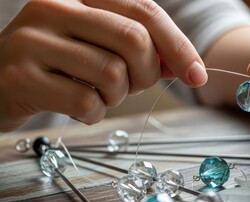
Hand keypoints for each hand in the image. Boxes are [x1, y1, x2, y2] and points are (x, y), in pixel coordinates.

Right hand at [0, 0, 206, 130]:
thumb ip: (142, 51)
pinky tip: (78, 107)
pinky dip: (93, 113)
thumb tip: (187, 66)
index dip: (179, 45)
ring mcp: (33, 41)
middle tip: (132, 86)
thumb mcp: (102, 48)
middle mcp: (54, 8)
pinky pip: (85, 102)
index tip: (197, 76)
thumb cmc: (61, 65)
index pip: (145, 11)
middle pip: (134, 40)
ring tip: (96, 94)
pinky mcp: (21, 77)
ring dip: (116, 96)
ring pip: (112, 74)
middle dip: (146, 74)